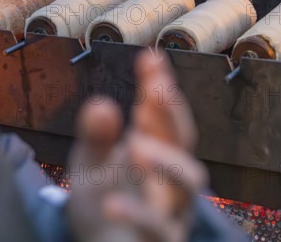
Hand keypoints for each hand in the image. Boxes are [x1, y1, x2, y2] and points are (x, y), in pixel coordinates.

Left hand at [67, 50, 207, 241]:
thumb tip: (101, 104)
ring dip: (166, 159)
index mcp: (157, 150)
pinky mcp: (163, 240)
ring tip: (136, 144)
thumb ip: (96, 135)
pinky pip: (158, 228)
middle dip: (171, 113)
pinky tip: (111, 202)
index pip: (163, 114)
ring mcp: (173, 209)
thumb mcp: (92, 162)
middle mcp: (172, 175)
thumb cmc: (104, 202)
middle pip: (183, 140)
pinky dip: (137, 214)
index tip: (150, 58)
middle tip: (154, 90)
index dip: (160, 86)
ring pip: (187, 182)